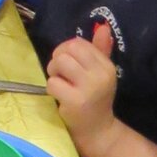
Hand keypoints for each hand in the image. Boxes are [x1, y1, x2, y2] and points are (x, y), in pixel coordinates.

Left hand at [47, 23, 120, 152]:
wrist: (97, 130)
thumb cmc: (95, 98)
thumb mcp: (100, 72)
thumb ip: (100, 49)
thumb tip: (102, 26)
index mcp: (106, 65)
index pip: (78, 43)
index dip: (65, 50)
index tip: (67, 63)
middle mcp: (100, 74)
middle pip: (67, 50)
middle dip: (57, 59)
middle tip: (61, 74)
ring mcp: (88, 88)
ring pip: (58, 63)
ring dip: (53, 73)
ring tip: (61, 83)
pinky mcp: (75, 101)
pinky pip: (52, 83)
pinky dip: (51, 89)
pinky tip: (61, 97)